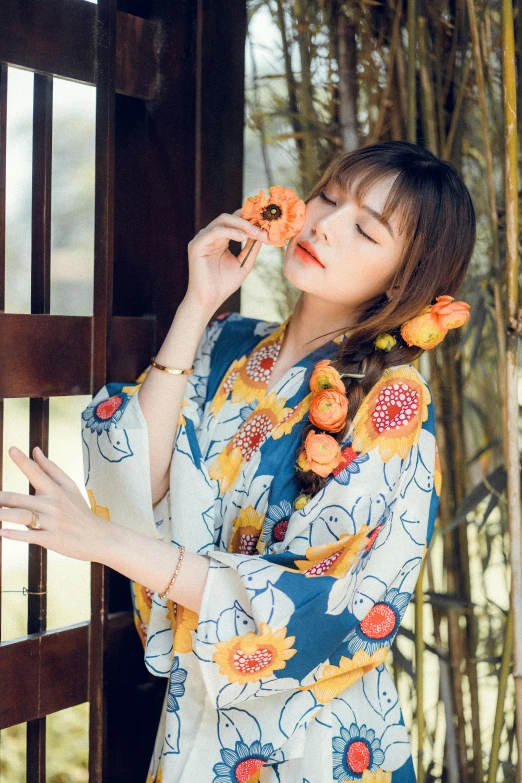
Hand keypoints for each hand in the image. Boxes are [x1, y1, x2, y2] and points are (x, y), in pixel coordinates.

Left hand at [0, 446, 108, 561]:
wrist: (97, 536)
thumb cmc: (79, 510)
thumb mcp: (69, 487)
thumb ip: (50, 468)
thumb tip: (35, 450)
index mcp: (54, 489)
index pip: (36, 472)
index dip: (22, 461)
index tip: (11, 449)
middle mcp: (51, 504)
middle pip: (18, 499)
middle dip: (0, 498)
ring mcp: (50, 522)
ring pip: (22, 516)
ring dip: (3, 515)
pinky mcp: (51, 539)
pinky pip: (30, 536)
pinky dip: (15, 535)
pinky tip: (2, 532)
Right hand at [186, 208, 270, 310]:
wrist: (209, 300)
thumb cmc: (223, 285)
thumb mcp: (243, 264)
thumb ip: (251, 249)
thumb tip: (263, 234)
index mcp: (220, 239)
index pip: (235, 221)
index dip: (251, 221)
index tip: (268, 227)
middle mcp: (210, 236)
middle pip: (230, 217)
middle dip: (249, 221)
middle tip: (264, 229)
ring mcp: (202, 239)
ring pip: (223, 220)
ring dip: (242, 225)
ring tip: (256, 233)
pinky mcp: (197, 244)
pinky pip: (215, 231)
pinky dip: (230, 232)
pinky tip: (243, 237)